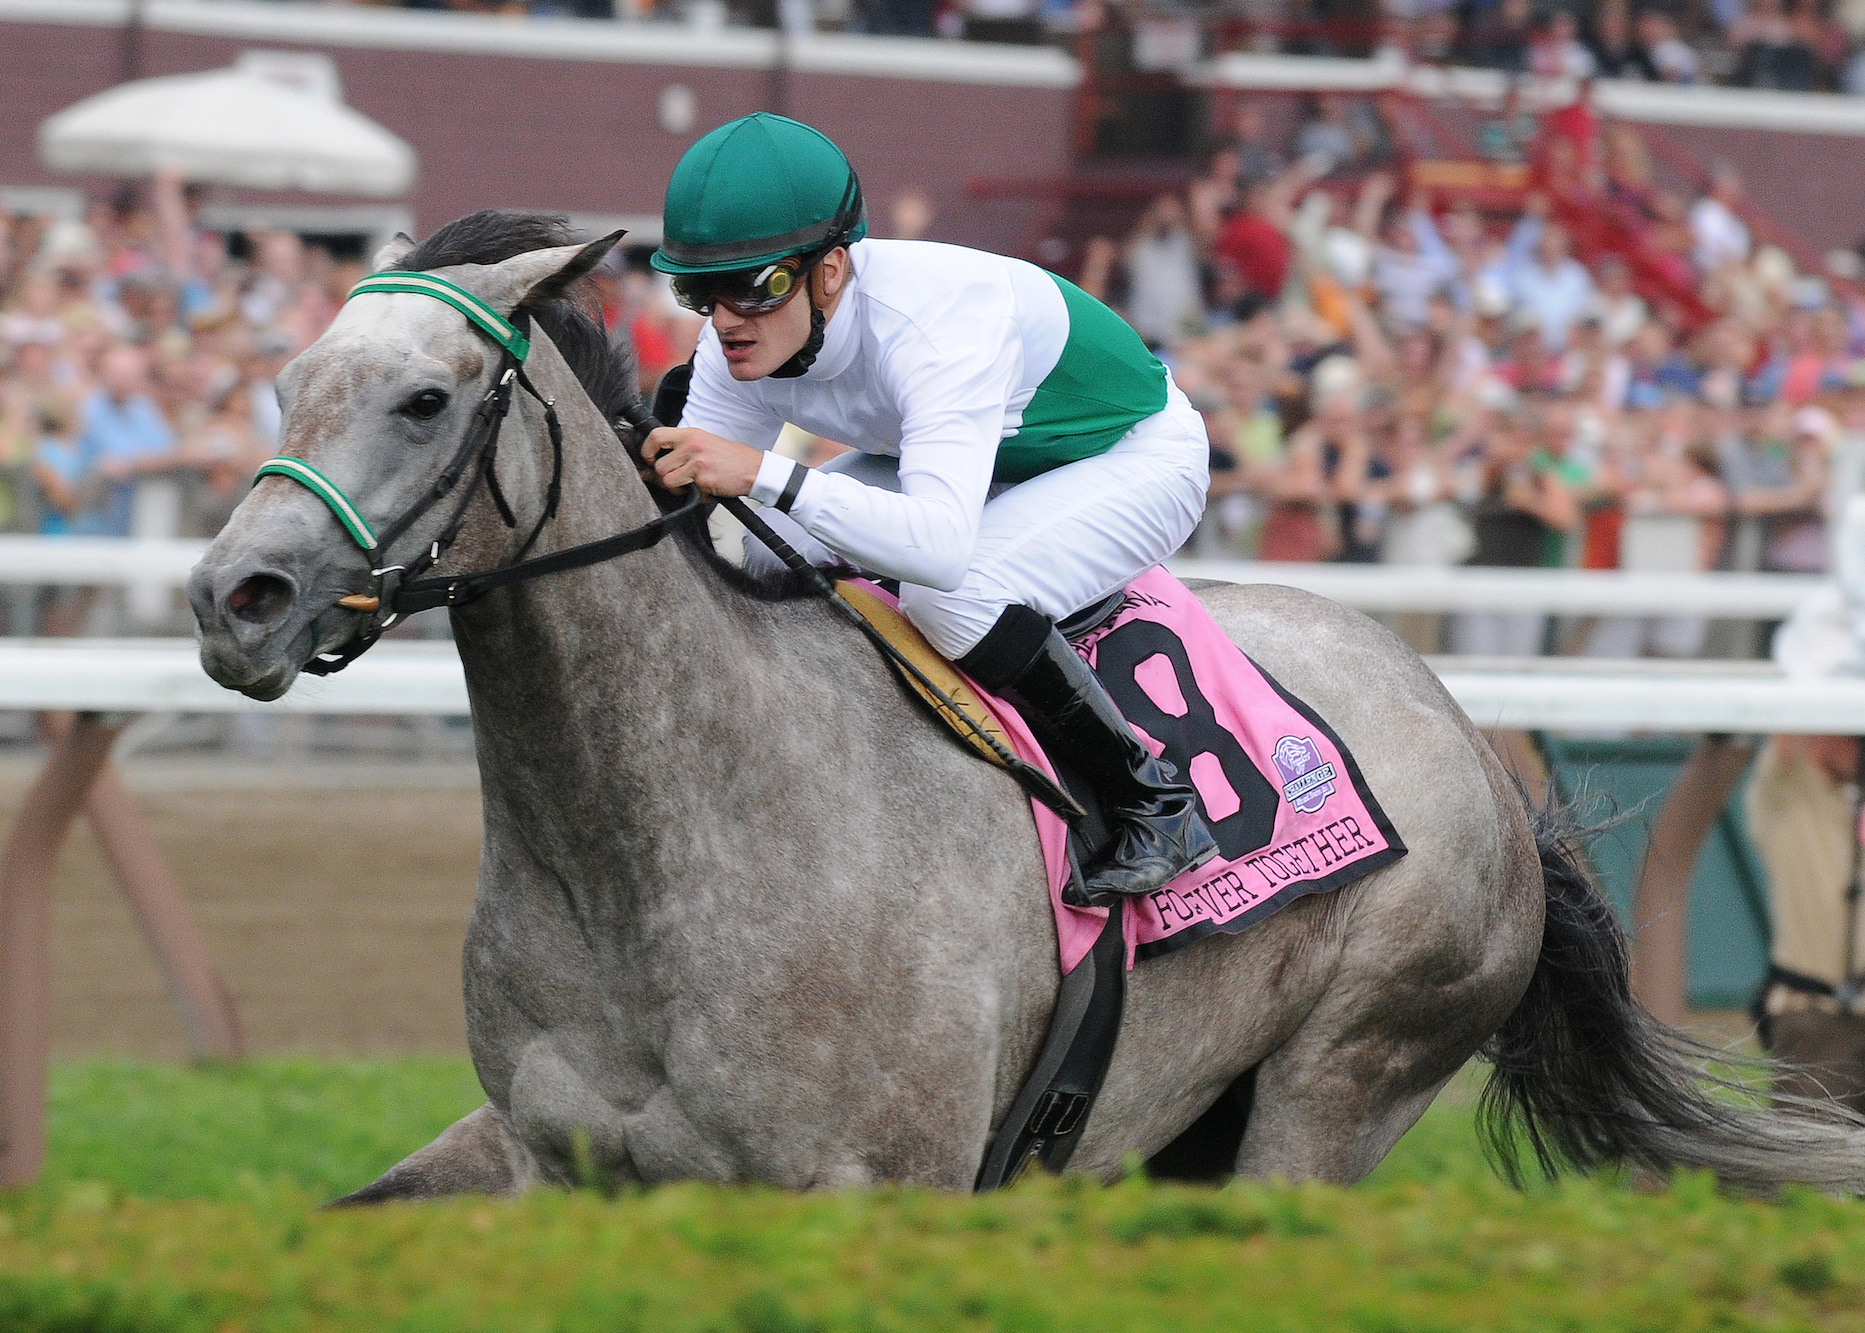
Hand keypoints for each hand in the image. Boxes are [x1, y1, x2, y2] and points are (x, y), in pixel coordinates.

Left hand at [641, 426, 762, 497]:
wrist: (754, 469)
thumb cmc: (731, 459)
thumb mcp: (705, 442)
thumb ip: (682, 448)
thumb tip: (656, 460)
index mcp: (691, 434)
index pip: (656, 435)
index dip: (646, 450)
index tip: (649, 459)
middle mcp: (692, 445)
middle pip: (659, 465)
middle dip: (664, 477)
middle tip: (677, 479)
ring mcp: (697, 462)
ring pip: (667, 480)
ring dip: (675, 487)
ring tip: (690, 485)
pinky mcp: (703, 479)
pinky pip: (686, 492)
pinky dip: (693, 494)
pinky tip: (705, 489)